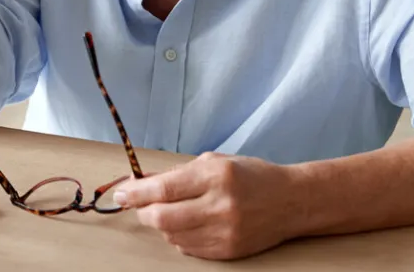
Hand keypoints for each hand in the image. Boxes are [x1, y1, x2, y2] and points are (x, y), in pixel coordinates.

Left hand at [113, 152, 307, 259]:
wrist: (292, 201)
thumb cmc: (251, 176)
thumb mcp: (214, 162)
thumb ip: (177, 174)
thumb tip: (141, 183)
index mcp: (216, 176)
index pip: (164, 188)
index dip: (136, 193)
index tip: (121, 192)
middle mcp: (221, 206)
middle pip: (163, 217)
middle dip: (144, 212)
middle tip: (140, 206)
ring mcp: (226, 232)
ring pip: (173, 235)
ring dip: (161, 224)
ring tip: (170, 211)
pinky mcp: (229, 250)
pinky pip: (188, 248)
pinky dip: (178, 237)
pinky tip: (186, 225)